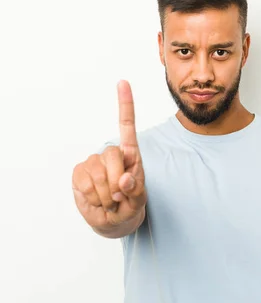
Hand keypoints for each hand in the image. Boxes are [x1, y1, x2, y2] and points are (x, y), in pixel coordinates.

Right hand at [72, 80, 146, 231]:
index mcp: (130, 154)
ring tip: (110, 200)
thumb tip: (125, 178)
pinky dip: (94, 197)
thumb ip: (135, 189)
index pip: (127, 126)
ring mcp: (93, 162)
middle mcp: (111, 154)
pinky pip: (85, 183)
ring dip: (106, 194)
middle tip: (120, 197)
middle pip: (112, 155)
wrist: (113, 220)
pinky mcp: (79, 173)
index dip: (125, 104)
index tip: (123, 82)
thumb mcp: (139, 199)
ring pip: (97, 173)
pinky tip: (98, 200)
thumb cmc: (130, 204)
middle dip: (117, 180)